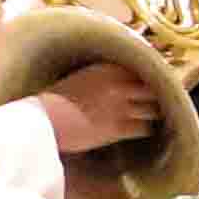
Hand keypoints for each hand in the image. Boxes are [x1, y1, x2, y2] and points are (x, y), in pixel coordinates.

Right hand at [37, 65, 164, 155]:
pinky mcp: (118, 128)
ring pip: (153, 108)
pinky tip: (141, 131)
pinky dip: (144, 130)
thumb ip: (104, 75)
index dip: (150, 77)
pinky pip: (144, 128)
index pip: (144, 68)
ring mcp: (120, 107)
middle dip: (154, 96)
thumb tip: (123, 81)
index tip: (154, 82)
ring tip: (151, 117)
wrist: (42, 122)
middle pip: (153, 88)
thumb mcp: (81, 77)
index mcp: (108, 68)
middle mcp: (118, 84)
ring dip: (152, 113)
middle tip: (155, 102)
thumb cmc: (55, 101)